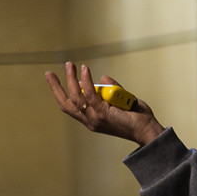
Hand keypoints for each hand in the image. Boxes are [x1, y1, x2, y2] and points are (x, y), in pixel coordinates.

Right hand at [45, 61, 165, 146]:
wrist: (147, 130)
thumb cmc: (137, 117)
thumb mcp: (120, 101)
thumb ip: (111, 90)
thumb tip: (102, 78)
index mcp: (91, 119)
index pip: (70, 107)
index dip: (60, 94)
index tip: (53, 80)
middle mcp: (90, 120)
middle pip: (66, 103)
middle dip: (56, 88)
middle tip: (49, 73)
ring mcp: (95, 118)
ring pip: (76, 97)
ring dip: (71, 79)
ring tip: (70, 65)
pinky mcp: (103, 113)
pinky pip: (91, 95)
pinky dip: (86, 81)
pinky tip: (84, 70)